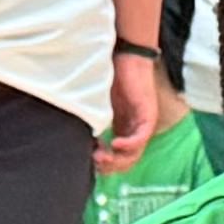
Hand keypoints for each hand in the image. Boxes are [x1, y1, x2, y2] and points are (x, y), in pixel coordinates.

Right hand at [96, 50, 173, 178]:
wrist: (127, 57)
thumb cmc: (111, 76)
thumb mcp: (98, 104)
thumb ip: (92, 120)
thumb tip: (74, 137)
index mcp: (122, 130)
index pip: (117, 157)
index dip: (104, 163)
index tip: (88, 160)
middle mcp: (134, 131)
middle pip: (126, 160)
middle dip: (110, 166)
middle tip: (94, 162)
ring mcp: (142, 125)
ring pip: (135, 154)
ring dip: (118, 159)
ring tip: (102, 156)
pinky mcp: (148, 116)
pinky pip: (141, 138)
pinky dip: (129, 144)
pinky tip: (115, 144)